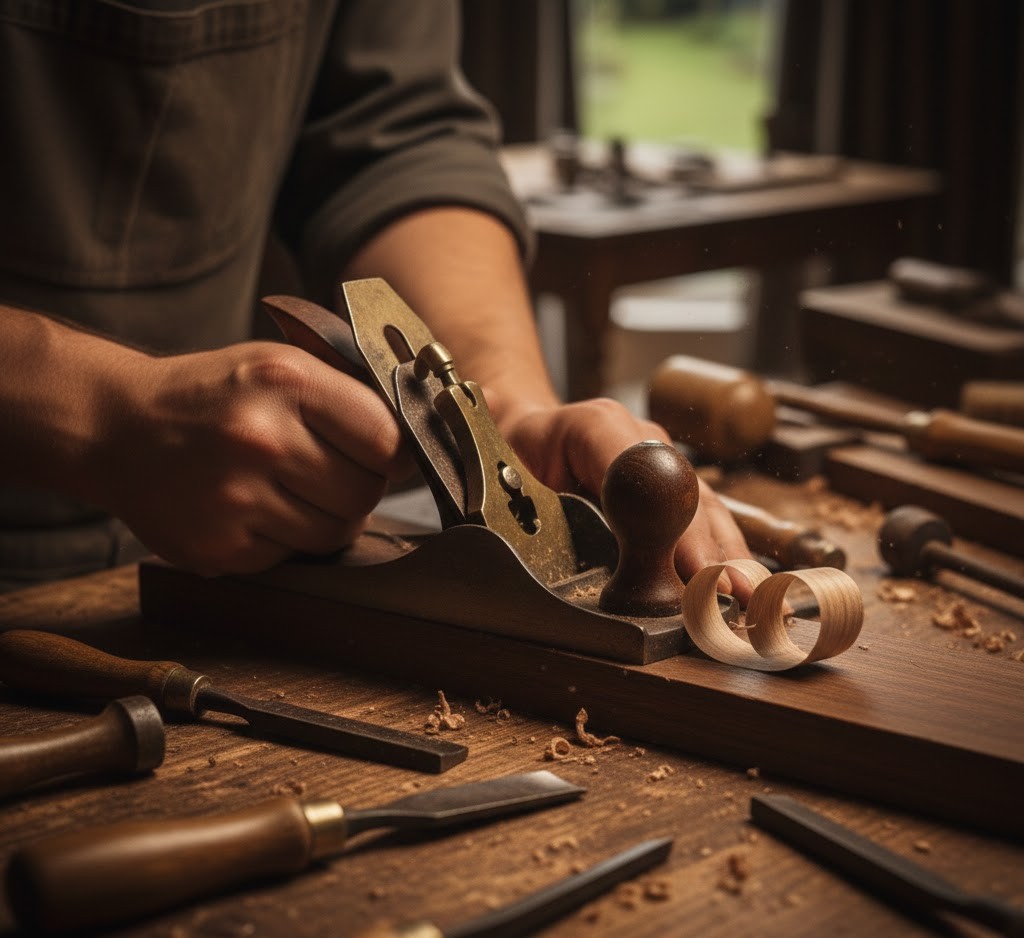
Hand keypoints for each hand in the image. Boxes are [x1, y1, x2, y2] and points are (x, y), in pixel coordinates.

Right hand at [89, 341, 413, 575]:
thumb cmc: (210, 395)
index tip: (385, 456)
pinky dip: (285, 540)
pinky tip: (256, 509)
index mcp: (284, 382)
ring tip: (294, 491)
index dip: (394, 454)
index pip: (385, 438)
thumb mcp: (277, 364)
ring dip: (327, 519)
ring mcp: (237, 499)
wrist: (117, 428)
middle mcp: (261, 438)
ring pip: (334, 534)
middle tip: (333, 474)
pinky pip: (290, 558)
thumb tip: (415, 438)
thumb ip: (346, 396)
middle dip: (359, 488)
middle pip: (364, 493)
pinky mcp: (219, 548)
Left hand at [497, 397, 752, 597]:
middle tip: (733, 595)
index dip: (668, 521)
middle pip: (686, 493)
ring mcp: (662, 460)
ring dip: (728, 556)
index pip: (641, 468)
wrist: (521, 428)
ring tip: (753, 599)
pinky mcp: (670, 487)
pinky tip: (744, 587)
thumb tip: (539, 553)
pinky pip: (703, 520)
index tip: (692, 567)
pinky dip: (722, 554)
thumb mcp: (494, 472)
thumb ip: (512, 506)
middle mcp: (640, 437)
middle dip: (711, 549)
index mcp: (594, 425)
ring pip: (704, 508)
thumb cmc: (505, 452)